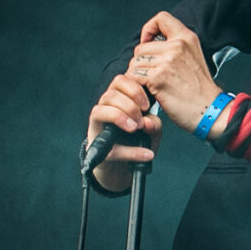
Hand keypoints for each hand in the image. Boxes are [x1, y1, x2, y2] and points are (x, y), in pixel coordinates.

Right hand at [86, 72, 159, 193]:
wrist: (125, 168)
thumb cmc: (137, 143)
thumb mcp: (152, 132)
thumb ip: (154, 124)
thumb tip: (147, 122)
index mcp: (120, 100)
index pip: (121, 82)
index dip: (134, 88)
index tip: (147, 105)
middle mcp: (106, 108)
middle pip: (111, 93)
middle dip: (129, 103)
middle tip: (141, 119)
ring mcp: (99, 124)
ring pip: (101, 109)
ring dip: (121, 116)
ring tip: (136, 129)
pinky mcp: (96, 144)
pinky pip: (106, 141)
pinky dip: (129, 150)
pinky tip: (144, 153)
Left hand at [128, 13, 224, 135]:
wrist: (211, 110)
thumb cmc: (201, 91)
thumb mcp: (194, 57)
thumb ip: (176, 47)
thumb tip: (151, 45)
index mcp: (187, 38)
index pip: (161, 18)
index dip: (149, 29)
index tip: (148, 43)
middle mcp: (177, 46)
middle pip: (141, 47)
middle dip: (141, 63)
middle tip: (150, 76)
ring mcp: (167, 61)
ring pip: (135, 63)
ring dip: (138, 76)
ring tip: (151, 86)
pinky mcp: (158, 77)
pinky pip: (134, 76)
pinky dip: (137, 86)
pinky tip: (148, 93)